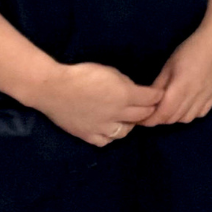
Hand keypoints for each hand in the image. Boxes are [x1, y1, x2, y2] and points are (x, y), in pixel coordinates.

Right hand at [28, 62, 161, 146]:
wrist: (52, 88)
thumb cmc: (81, 74)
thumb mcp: (109, 71)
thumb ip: (125, 83)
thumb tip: (134, 90)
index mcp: (124, 95)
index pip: (151, 99)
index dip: (157, 96)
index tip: (158, 94)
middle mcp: (117, 114)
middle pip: (142, 116)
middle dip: (148, 110)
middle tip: (147, 106)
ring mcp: (103, 127)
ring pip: (126, 131)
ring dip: (130, 124)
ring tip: (126, 117)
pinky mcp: (88, 135)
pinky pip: (106, 140)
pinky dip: (110, 135)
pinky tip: (108, 128)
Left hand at [140, 26, 211, 126]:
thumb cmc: (189, 50)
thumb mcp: (168, 66)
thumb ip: (158, 85)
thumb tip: (148, 101)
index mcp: (180, 88)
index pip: (163, 113)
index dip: (150, 120)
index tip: (140, 120)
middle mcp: (194, 97)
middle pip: (173, 118)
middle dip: (159, 119)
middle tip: (150, 113)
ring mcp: (206, 98)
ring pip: (186, 119)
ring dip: (174, 118)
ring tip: (168, 109)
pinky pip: (200, 114)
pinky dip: (190, 114)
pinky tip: (186, 106)